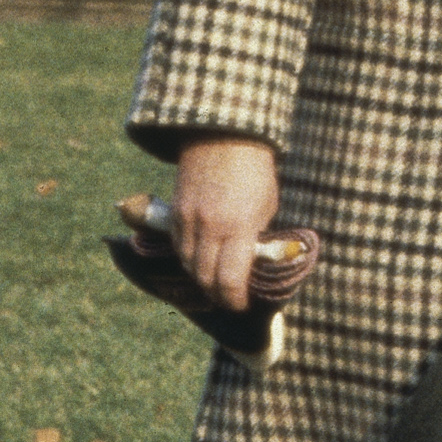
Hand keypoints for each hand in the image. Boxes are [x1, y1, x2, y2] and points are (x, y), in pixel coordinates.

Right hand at [170, 136, 279, 311]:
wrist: (223, 135)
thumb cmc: (254, 171)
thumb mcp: (266, 206)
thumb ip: (256, 237)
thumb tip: (251, 263)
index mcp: (238, 227)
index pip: (230, 280)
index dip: (234, 300)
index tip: (241, 305)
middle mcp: (209, 228)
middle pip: (205, 278)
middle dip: (217, 296)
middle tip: (228, 301)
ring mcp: (188, 220)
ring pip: (188, 265)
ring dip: (201, 280)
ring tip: (214, 286)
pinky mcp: (175, 212)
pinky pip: (178, 247)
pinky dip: (188, 261)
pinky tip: (199, 264)